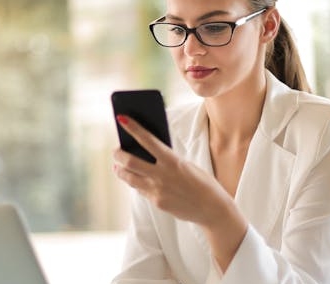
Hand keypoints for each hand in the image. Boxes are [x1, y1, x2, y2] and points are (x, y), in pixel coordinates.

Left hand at [112, 115, 238, 228]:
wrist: (213, 210)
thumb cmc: (202, 183)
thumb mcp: (187, 166)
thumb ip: (168, 160)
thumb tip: (146, 154)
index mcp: (173, 161)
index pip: (148, 140)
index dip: (132, 128)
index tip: (120, 118)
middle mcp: (162, 175)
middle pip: (130, 161)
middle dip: (118, 154)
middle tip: (116, 150)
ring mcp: (158, 191)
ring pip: (129, 178)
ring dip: (120, 170)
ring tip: (117, 166)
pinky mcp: (157, 203)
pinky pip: (140, 190)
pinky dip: (135, 182)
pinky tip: (132, 178)